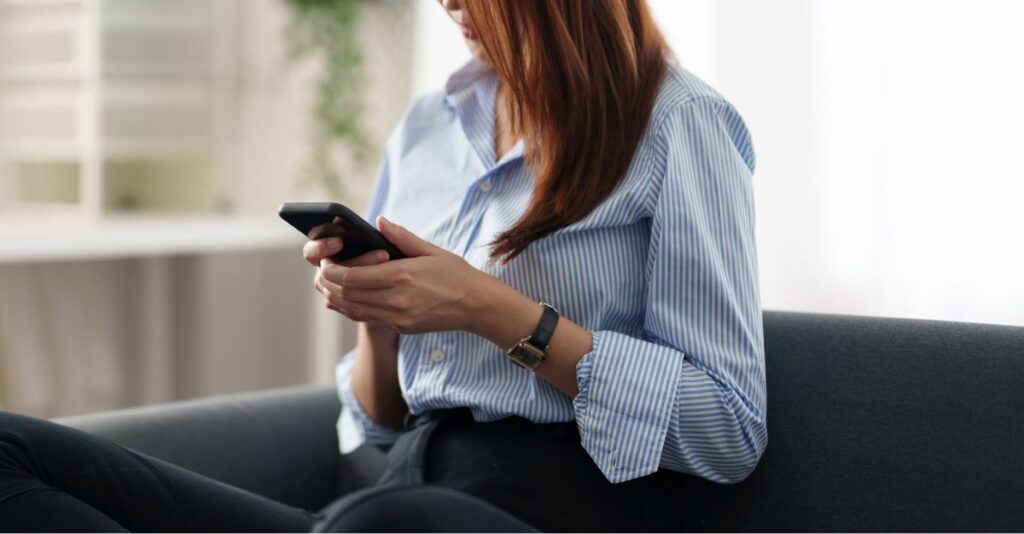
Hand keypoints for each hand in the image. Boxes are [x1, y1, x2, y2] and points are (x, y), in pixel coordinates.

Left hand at [318, 215, 489, 333]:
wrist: (476, 306)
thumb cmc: (456, 274)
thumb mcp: (431, 250)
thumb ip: (401, 237)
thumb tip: (378, 221)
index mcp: (402, 276)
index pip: (350, 277)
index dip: (331, 270)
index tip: (326, 260)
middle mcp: (396, 300)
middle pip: (345, 295)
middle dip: (327, 282)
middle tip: (322, 271)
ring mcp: (397, 317)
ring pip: (351, 309)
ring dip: (335, 297)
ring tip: (328, 284)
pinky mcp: (400, 327)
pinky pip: (366, 318)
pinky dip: (350, 308)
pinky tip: (345, 298)